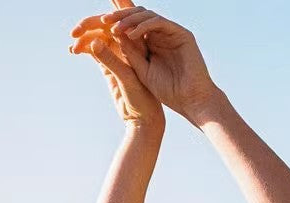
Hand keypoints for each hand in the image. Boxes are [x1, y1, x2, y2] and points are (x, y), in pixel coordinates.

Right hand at [70, 1, 165, 129]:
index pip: (125, 18)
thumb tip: (93, 40)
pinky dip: (84, 48)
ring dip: (85, 37)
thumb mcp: (126, 79)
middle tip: (76, 29)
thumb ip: (110, 60)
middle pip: (108, 25)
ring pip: (98, 37)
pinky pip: (94, 51)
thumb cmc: (143, 101)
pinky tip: (73, 50)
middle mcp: (128, 47)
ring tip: (73, 44)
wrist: (143, 122)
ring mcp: (118, 55)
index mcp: (138, 44)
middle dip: (91, 24)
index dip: (116, 3)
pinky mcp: (110, 67)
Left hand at [97, 6, 219, 124]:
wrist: (191, 101)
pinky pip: (158, 22)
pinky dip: (143, 26)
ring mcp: (171, 33)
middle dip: (119, 16)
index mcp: (151, 43)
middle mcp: (161, 35)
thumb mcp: (141, 72)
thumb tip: (113, 35)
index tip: (98, 25)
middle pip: (137, 16)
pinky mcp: (181, 33)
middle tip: (103, 20)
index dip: (116, 22)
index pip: (132, 26)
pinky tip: (131, 34)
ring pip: (146, 15)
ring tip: (115, 28)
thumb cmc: (169, 92)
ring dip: (129, 19)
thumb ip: (129, 54)